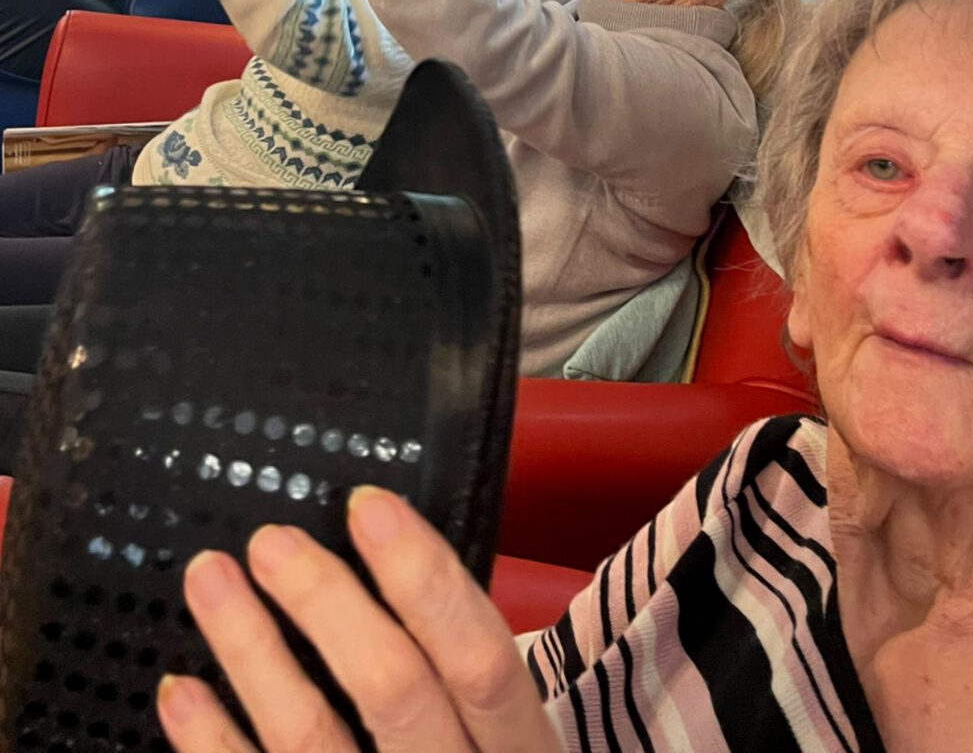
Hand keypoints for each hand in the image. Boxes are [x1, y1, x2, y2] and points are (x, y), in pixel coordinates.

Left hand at [156, 487, 561, 752]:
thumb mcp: (515, 727)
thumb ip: (485, 656)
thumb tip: (527, 569)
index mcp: (516, 746)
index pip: (479, 656)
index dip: (425, 577)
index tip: (369, 506)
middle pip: (393, 690)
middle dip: (327, 604)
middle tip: (271, 542)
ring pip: (311, 738)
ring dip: (253, 651)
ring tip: (211, 579)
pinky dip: (212, 740)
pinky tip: (183, 690)